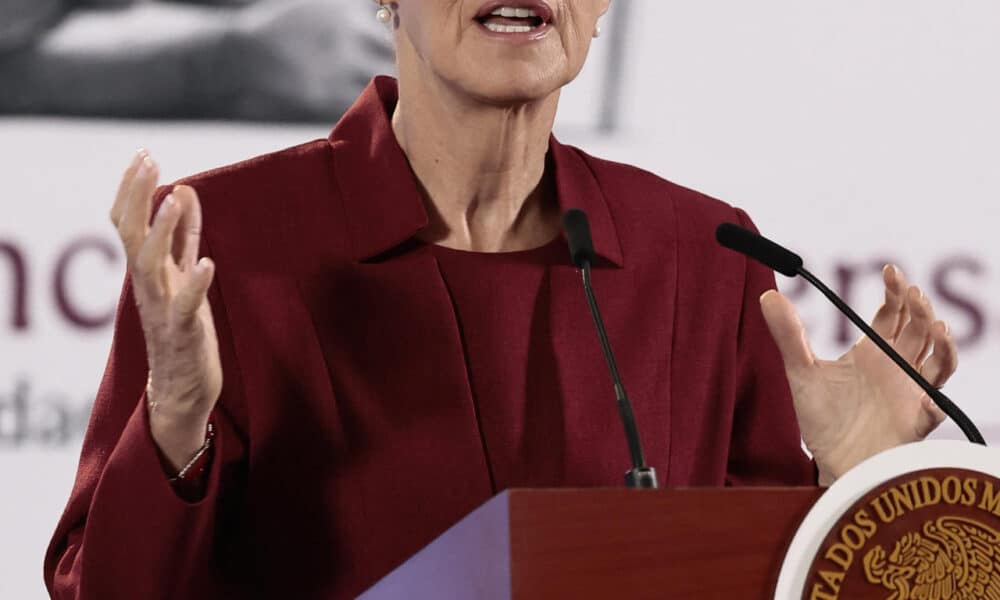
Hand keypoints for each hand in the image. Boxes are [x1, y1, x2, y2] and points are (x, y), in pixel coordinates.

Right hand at [111, 150, 222, 469]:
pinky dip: (195, 284)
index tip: (144, 153)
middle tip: (149, 160)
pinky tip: (207, 263)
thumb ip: (183, 235)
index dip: (133, 187)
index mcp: (147, 270)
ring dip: (161, 231)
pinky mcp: (184, 333)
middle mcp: (148, 286)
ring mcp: (162, 309)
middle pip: (130, 234)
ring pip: (150, 265)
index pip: (127, 221)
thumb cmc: (182, 328)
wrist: (181, 388)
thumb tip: (182, 189)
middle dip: (138, 195)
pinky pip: (186, 307)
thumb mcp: (182, 274)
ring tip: (173, 200)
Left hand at [761, 265, 956, 484]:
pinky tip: (929, 396)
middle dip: (920, 309)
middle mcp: (897, 368)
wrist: (831, 462)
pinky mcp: (916, 422)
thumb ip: (788, 335)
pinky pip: (935, 410)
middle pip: (919, 329)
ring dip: (941, 343)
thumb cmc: (821, 419)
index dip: (895, 292)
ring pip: (939, 361)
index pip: (892, 314)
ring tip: (934, 325)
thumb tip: (768, 295)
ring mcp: (910, 393)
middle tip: (912, 293)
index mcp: (872, 353)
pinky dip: (935, 400)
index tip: (889, 272)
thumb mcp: (801, 372)